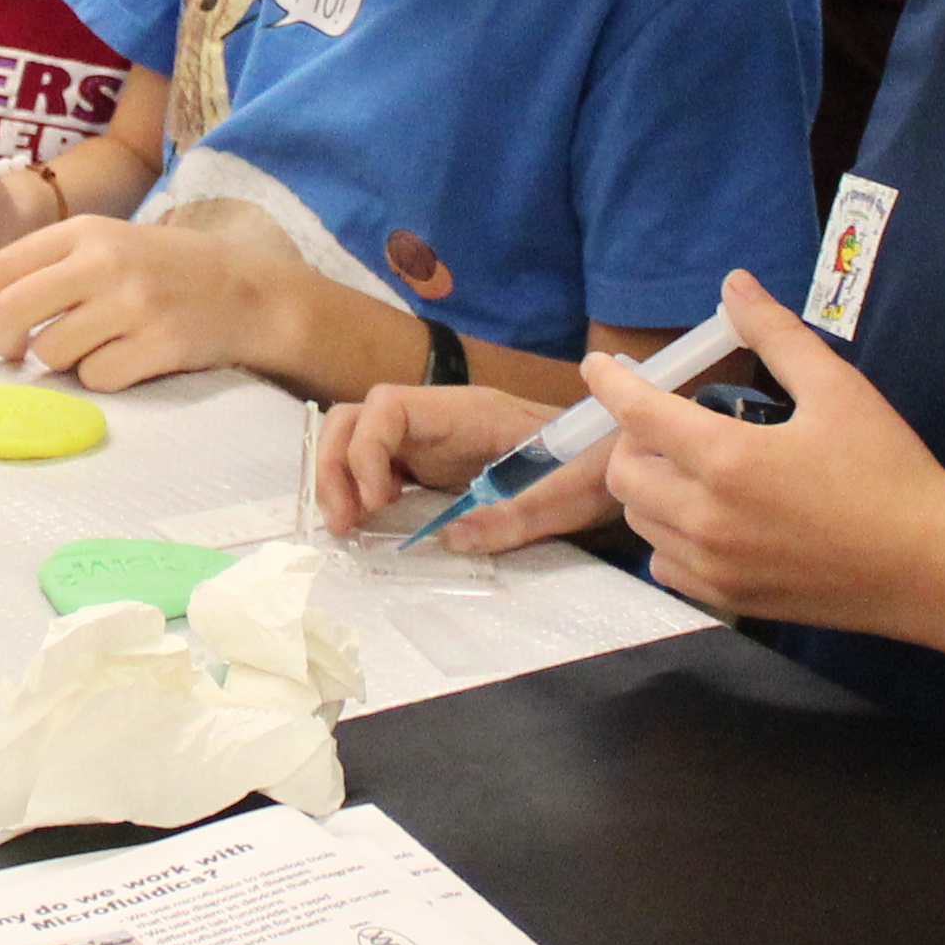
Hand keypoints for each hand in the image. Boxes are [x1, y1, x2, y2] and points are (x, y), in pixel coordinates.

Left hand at [0, 215, 284, 391]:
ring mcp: (133, 304)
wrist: (246, 289)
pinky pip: (95, 378)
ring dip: (56, 363)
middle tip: (13, 352)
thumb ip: (52, 266)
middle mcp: (105, 262)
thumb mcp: (108, 243)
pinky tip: (123, 360)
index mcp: (85, 231)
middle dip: (1, 341)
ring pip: (51, 352)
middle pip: (13, 311)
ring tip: (85, 349)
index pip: (1, 267)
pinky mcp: (158, 344)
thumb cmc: (164, 269)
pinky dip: (99, 379)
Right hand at [313, 381, 610, 548]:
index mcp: (467, 411)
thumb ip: (513, 515)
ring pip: (357, 437)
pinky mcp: (430, 463)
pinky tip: (366, 525)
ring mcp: (430, 438)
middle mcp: (438, 418)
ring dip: (339, 478)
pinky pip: (377, 465)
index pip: (388, 405)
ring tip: (347, 527)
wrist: (609, 458)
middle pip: (355, 417)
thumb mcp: (565, 496)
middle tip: (344, 522)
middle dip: (335, 465)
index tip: (381, 499)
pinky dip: (359, 490)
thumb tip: (450, 539)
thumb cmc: (591, 467)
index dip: (368, 449)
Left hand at [602, 273, 944, 630]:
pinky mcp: (730, 599)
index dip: (611, 383)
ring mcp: (715, 565)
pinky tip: (704, 518)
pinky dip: (667, 537)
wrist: (930, 567)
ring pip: (640, 522)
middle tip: (669, 423)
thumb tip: (734, 284)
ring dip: (648, 488)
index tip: (599, 366)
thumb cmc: (888, 472)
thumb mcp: (838, 389)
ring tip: (689, 467)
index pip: (638, 414)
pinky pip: (665, 566)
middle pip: (624, 473)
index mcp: (727, 459)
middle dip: (633, 439)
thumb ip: (777, 334)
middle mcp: (706, 517)